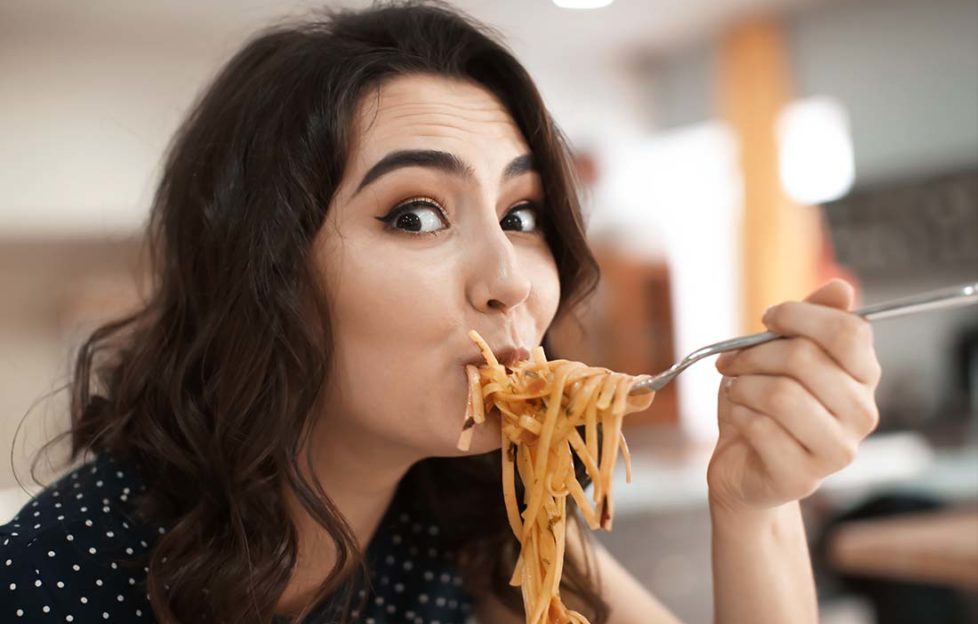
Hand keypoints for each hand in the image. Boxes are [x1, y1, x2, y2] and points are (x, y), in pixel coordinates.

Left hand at [706, 279, 881, 512]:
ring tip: (737, 390)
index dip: (800, 316)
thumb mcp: (782, 354)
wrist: (743, 465)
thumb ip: (811, 319)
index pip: (850, 332)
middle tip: (732, 361)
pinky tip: (739, 418)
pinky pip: (761, 428)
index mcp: (864, 377)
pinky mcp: (803, 476)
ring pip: (781, 394)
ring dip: (744, 386)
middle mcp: (862, 414)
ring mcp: (837, 450)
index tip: (768, 319)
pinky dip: (738, 414)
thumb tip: (842, 288)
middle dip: (755, 353)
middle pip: (806, 359)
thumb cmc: (764, 403)